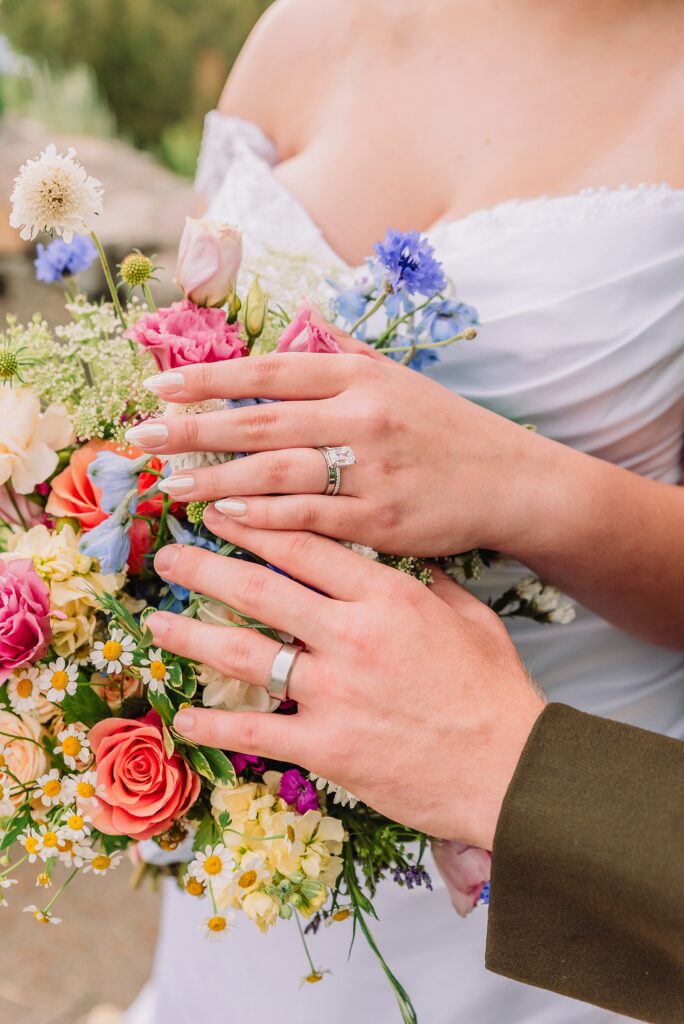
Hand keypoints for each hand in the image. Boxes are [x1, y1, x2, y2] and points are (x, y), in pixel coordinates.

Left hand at [129, 342, 557, 556]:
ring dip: (217, 478)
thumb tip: (300, 318)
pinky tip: (226, 517)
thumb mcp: (400, 377)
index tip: (160, 387)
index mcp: (361, 377)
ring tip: (171, 484)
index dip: (210, 379)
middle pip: (261, 422)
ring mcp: (370, 469)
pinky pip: (308, 517)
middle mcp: (362, 416)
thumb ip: (345, 351)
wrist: (509, 480)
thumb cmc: (446, 428)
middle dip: (194, 430)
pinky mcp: (379, 518)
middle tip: (142, 439)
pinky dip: (263, 516)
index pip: (270, 372)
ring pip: (276, 473)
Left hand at [147, 508, 544, 848]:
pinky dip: (214, 728)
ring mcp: (335, 693)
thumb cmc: (497, 692)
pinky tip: (183, 719)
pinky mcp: (327, 747)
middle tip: (169, 557)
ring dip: (193, 636)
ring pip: (245, 655)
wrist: (512, 770)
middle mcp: (352, 637)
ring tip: (156, 623)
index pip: (306, 548)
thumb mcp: (471, 619)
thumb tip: (403, 560)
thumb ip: (431, 583)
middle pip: (261, 592)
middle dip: (207, 569)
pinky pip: (256, 733)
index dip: (256, 526)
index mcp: (387, 598)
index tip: (221, 513)